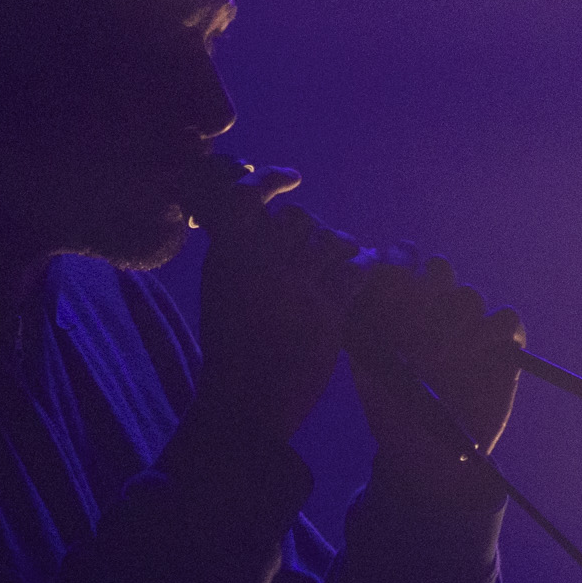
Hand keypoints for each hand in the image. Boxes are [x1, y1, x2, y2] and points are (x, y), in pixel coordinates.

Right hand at [195, 166, 365, 442]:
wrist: (245, 403)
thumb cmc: (231, 352)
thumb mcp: (218, 295)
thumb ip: (236, 257)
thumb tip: (256, 225)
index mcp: (227, 259)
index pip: (248, 198)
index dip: (271, 181)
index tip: (291, 179)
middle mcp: (260, 266)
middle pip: (299, 221)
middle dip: (311, 231)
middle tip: (316, 248)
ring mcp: (295, 288)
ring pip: (330, 240)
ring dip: (341, 246)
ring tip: (343, 257)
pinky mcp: (326, 313)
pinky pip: (354, 270)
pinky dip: (363, 266)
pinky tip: (362, 272)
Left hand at [346, 244, 524, 487]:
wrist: (426, 453)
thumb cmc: (391, 410)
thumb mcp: (366, 369)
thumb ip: (363, 325)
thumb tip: (360, 282)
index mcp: (399, 306)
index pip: (401, 260)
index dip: (397, 261)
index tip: (388, 278)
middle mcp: (434, 310)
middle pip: (439, 269)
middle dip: (429, 286)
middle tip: (417, 316)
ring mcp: (469, 327)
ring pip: (469, 296)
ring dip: (457, 318)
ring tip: (445, 355)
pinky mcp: (501, 346)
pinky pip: (508, 320)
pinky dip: (499, 331)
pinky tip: (483, 352)